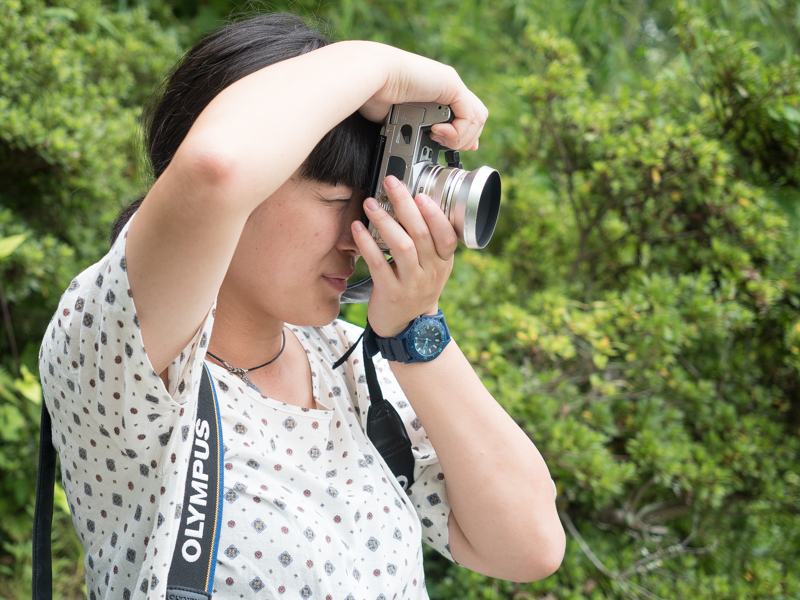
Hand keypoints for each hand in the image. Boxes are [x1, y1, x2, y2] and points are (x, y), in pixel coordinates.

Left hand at [351, 175, 457, 337]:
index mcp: (443, 261)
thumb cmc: (416, 287)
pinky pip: (378, 264)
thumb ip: (428, 240)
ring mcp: (411, 283)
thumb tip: (413, 201)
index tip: (420, 193)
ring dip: (384, 221)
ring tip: (370, 203)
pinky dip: (367, 243)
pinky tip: (357, 228)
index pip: (446, 235)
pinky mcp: (390, 292)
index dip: (434, 214)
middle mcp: (430, 271)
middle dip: (404, 205)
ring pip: (402, 246)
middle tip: (390, 183)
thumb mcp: (432, 266)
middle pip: (421, 233)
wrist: (407, 325)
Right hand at [359, 46, 487, 151]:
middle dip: (466, 138)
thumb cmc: (376, 96)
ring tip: (437, 138)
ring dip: (460, 137)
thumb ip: (419, 128)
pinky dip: (456, 131)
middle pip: (478, 117)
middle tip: (443, 144)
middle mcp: (448, 86)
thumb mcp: (401, 118)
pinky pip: (468, 115)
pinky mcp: (452, 85)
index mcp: (438, 92)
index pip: (468, 114)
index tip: (451, 148)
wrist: (372, 79)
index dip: (465, 134)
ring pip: (478, 118)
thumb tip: (431, 139)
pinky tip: (436, 131)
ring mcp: (452, 84)